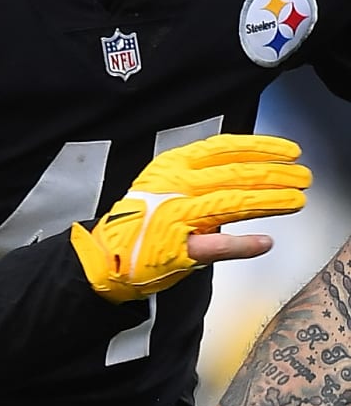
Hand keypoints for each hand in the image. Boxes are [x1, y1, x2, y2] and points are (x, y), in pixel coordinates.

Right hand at [69, 134, 307, 299]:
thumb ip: (201, 174)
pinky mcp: (177, 249)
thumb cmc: (137, 222)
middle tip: (303, 177)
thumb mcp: (164, 183)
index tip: (290, 151)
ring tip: (296, 201)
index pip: (226, 148)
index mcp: (173, 165)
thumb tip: (246, 169)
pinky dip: (243, 245)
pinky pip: (217, 246)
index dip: (263, 147)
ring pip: (233, 203)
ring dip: (270, 202)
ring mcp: (176, 217)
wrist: (103, 257)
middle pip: (237, 174)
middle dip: (276, 175)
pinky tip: (265, 242)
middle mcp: (176, 187)